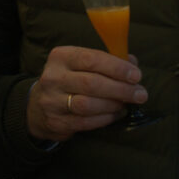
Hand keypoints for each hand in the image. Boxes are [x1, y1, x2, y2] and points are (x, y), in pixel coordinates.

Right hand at [25, 45, 146, 140]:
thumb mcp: (80, 64)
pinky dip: (104, 119)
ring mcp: (52, 101)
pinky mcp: (55, 121)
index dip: (117, 68)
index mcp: (61, 57)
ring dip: (113, 105)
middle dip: (121, 89)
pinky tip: (115, 114)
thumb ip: (107, 61)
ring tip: (126, 104)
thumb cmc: (69, 80)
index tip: (136, 76)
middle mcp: (53, 77)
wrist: (37, 107)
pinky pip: (85, 122)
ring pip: (87, 104)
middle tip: (140, 94)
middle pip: (91, 83)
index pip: (92, 59)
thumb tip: (132, 63)